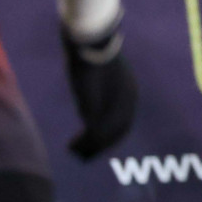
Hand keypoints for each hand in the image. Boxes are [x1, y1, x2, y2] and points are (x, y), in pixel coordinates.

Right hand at [62, 24, 136, 159]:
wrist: (91, 48)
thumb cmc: (91, 54)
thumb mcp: (98, 72)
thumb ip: (99, 86)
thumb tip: (93, 91)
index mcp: (129, 92)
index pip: (125, 121)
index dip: (112, 135)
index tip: (97, 141)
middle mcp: (127, 103)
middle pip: (118, 133)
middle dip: (102, 145)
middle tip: (86, 153)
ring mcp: (113, 108)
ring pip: (105, 138)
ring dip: (91, 148)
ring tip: (74, 150)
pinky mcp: (97, 111)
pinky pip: (93, 136)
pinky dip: (82, 144)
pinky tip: (71, 147)